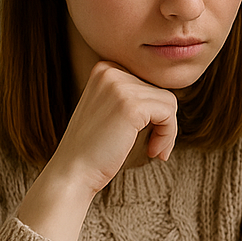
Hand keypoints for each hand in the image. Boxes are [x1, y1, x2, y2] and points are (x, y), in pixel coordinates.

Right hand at [16, 60, 177, 240]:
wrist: (72, 172)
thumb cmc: (94, 148)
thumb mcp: (109, 110)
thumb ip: (131, 96)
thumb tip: (169, 95)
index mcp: (104, 68)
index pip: (148, 82)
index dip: (153, 112)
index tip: (147, 134)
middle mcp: (110, 71)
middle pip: (160, 91)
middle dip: (163, 122)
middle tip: (153, 147)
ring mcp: (120, 86)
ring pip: (169, 102)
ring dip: (168, 131)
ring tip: (153, 150)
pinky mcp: (132, 106)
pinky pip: (169, 114)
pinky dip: (168, 135)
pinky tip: (153, 152)